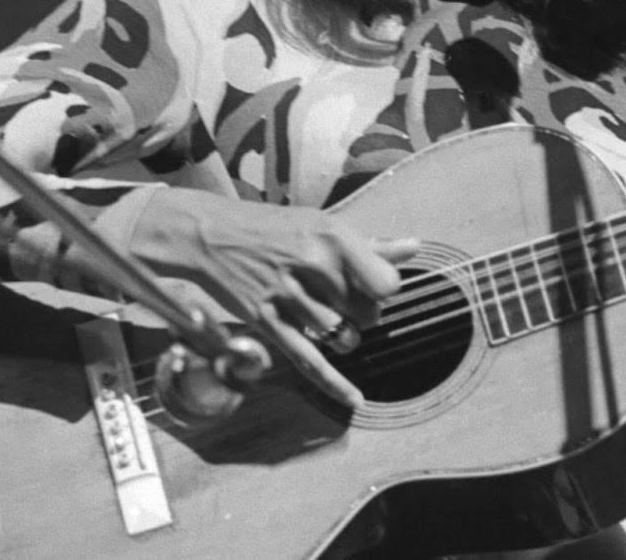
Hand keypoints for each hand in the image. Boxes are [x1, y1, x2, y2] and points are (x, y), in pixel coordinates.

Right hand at [126, 189, 420, 407]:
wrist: (210, 234)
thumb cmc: (275, 229)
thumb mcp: (324, 226)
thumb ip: (371, 245)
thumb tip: (415, 247)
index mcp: (334, 237)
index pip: (386, 284)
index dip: (385, 291)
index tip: (375, 287)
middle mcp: (313, 266)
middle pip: (367, 313)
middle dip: (364, 313)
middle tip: (346, 300)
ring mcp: (288, 296)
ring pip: (341, 336)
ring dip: (345, 336)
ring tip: (331, 319)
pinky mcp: (266, 321)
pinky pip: (307, 359)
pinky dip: (333, 382)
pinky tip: (355, 399)